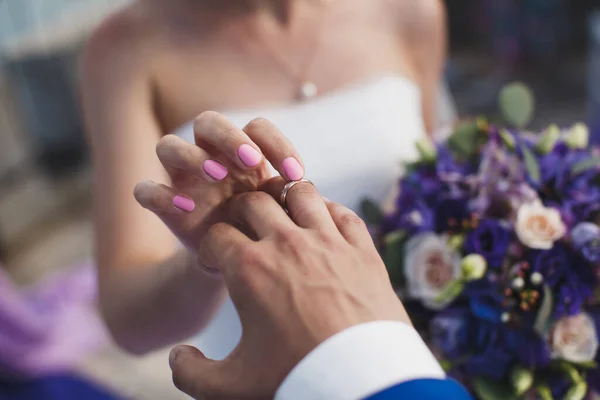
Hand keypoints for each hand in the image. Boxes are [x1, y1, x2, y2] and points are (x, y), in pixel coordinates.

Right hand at [133, 112, 304, 251]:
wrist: (233, 265)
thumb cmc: (261, 228)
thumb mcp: (281, 212)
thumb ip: (291, 196)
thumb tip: (312, 190)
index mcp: (243, 152)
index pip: (256, 127)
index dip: (276, 143)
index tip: (296, 174)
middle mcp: (209, 156)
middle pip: (207, 122)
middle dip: (229, 137)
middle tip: (252, 162)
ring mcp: (182, 178)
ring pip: (168, 146)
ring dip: (192, 156)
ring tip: (218, 176)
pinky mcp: (163, 205)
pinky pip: (145, 189)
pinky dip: (160, 195)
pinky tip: (186, 208)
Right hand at [169, 178, 410, 398]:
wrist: (362, 385)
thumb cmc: (295, 380)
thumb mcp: (231, 386)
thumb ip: (191, 373)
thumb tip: (177, 356)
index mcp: (249, 269)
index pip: (217, 234)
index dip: (210, 247)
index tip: (216, 261)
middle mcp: (287, 245)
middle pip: (254, 202)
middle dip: (240, 212)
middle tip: (244, 230)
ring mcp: (329, 243)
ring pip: (301, 192)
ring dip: (287, 199)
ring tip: (284, 217)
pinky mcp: (363, 250)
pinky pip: (344, 213)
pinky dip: (330, 212)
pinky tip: (324, 226)